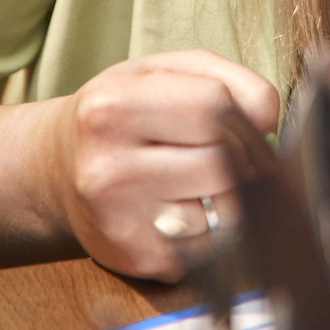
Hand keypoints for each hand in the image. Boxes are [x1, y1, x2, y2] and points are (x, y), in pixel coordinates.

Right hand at [41, 49, 279, 280]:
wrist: (57, 169)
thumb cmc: (123, 113)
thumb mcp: (165, 71)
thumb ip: (230, 80)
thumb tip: (271, 123)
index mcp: (112, 107)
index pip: (214, 107)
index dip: (240, 113)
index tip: (234, 117)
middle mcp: (107, 168)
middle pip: (223, 163)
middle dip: (236, 156)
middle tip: (216, 149)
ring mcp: (121, 221)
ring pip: (223, 206)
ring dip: (223, 192)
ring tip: (188, 176)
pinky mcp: (139, 258)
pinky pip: (211, 240)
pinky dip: (209, 223)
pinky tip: (176, 205)